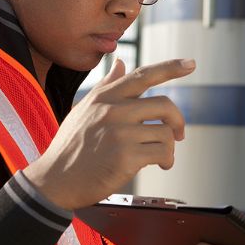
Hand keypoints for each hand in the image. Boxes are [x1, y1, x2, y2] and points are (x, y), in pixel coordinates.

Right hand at [24, 57, 194, 209]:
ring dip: (170, 147)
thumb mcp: (83, 109)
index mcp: (105, 97)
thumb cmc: (70, 147)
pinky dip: (167, 160)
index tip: (190, 64)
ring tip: (162, 156)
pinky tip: (159, 165)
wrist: (54, 181)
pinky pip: (162, 152)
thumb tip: (121, 63)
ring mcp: (120, 132)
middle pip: (164, 105)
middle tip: (179, 133)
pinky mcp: (126, 155)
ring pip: (166, 132)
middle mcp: (113, 110)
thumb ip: (106, 86)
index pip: (143, 76)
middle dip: (178, 121)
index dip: (170, 68)